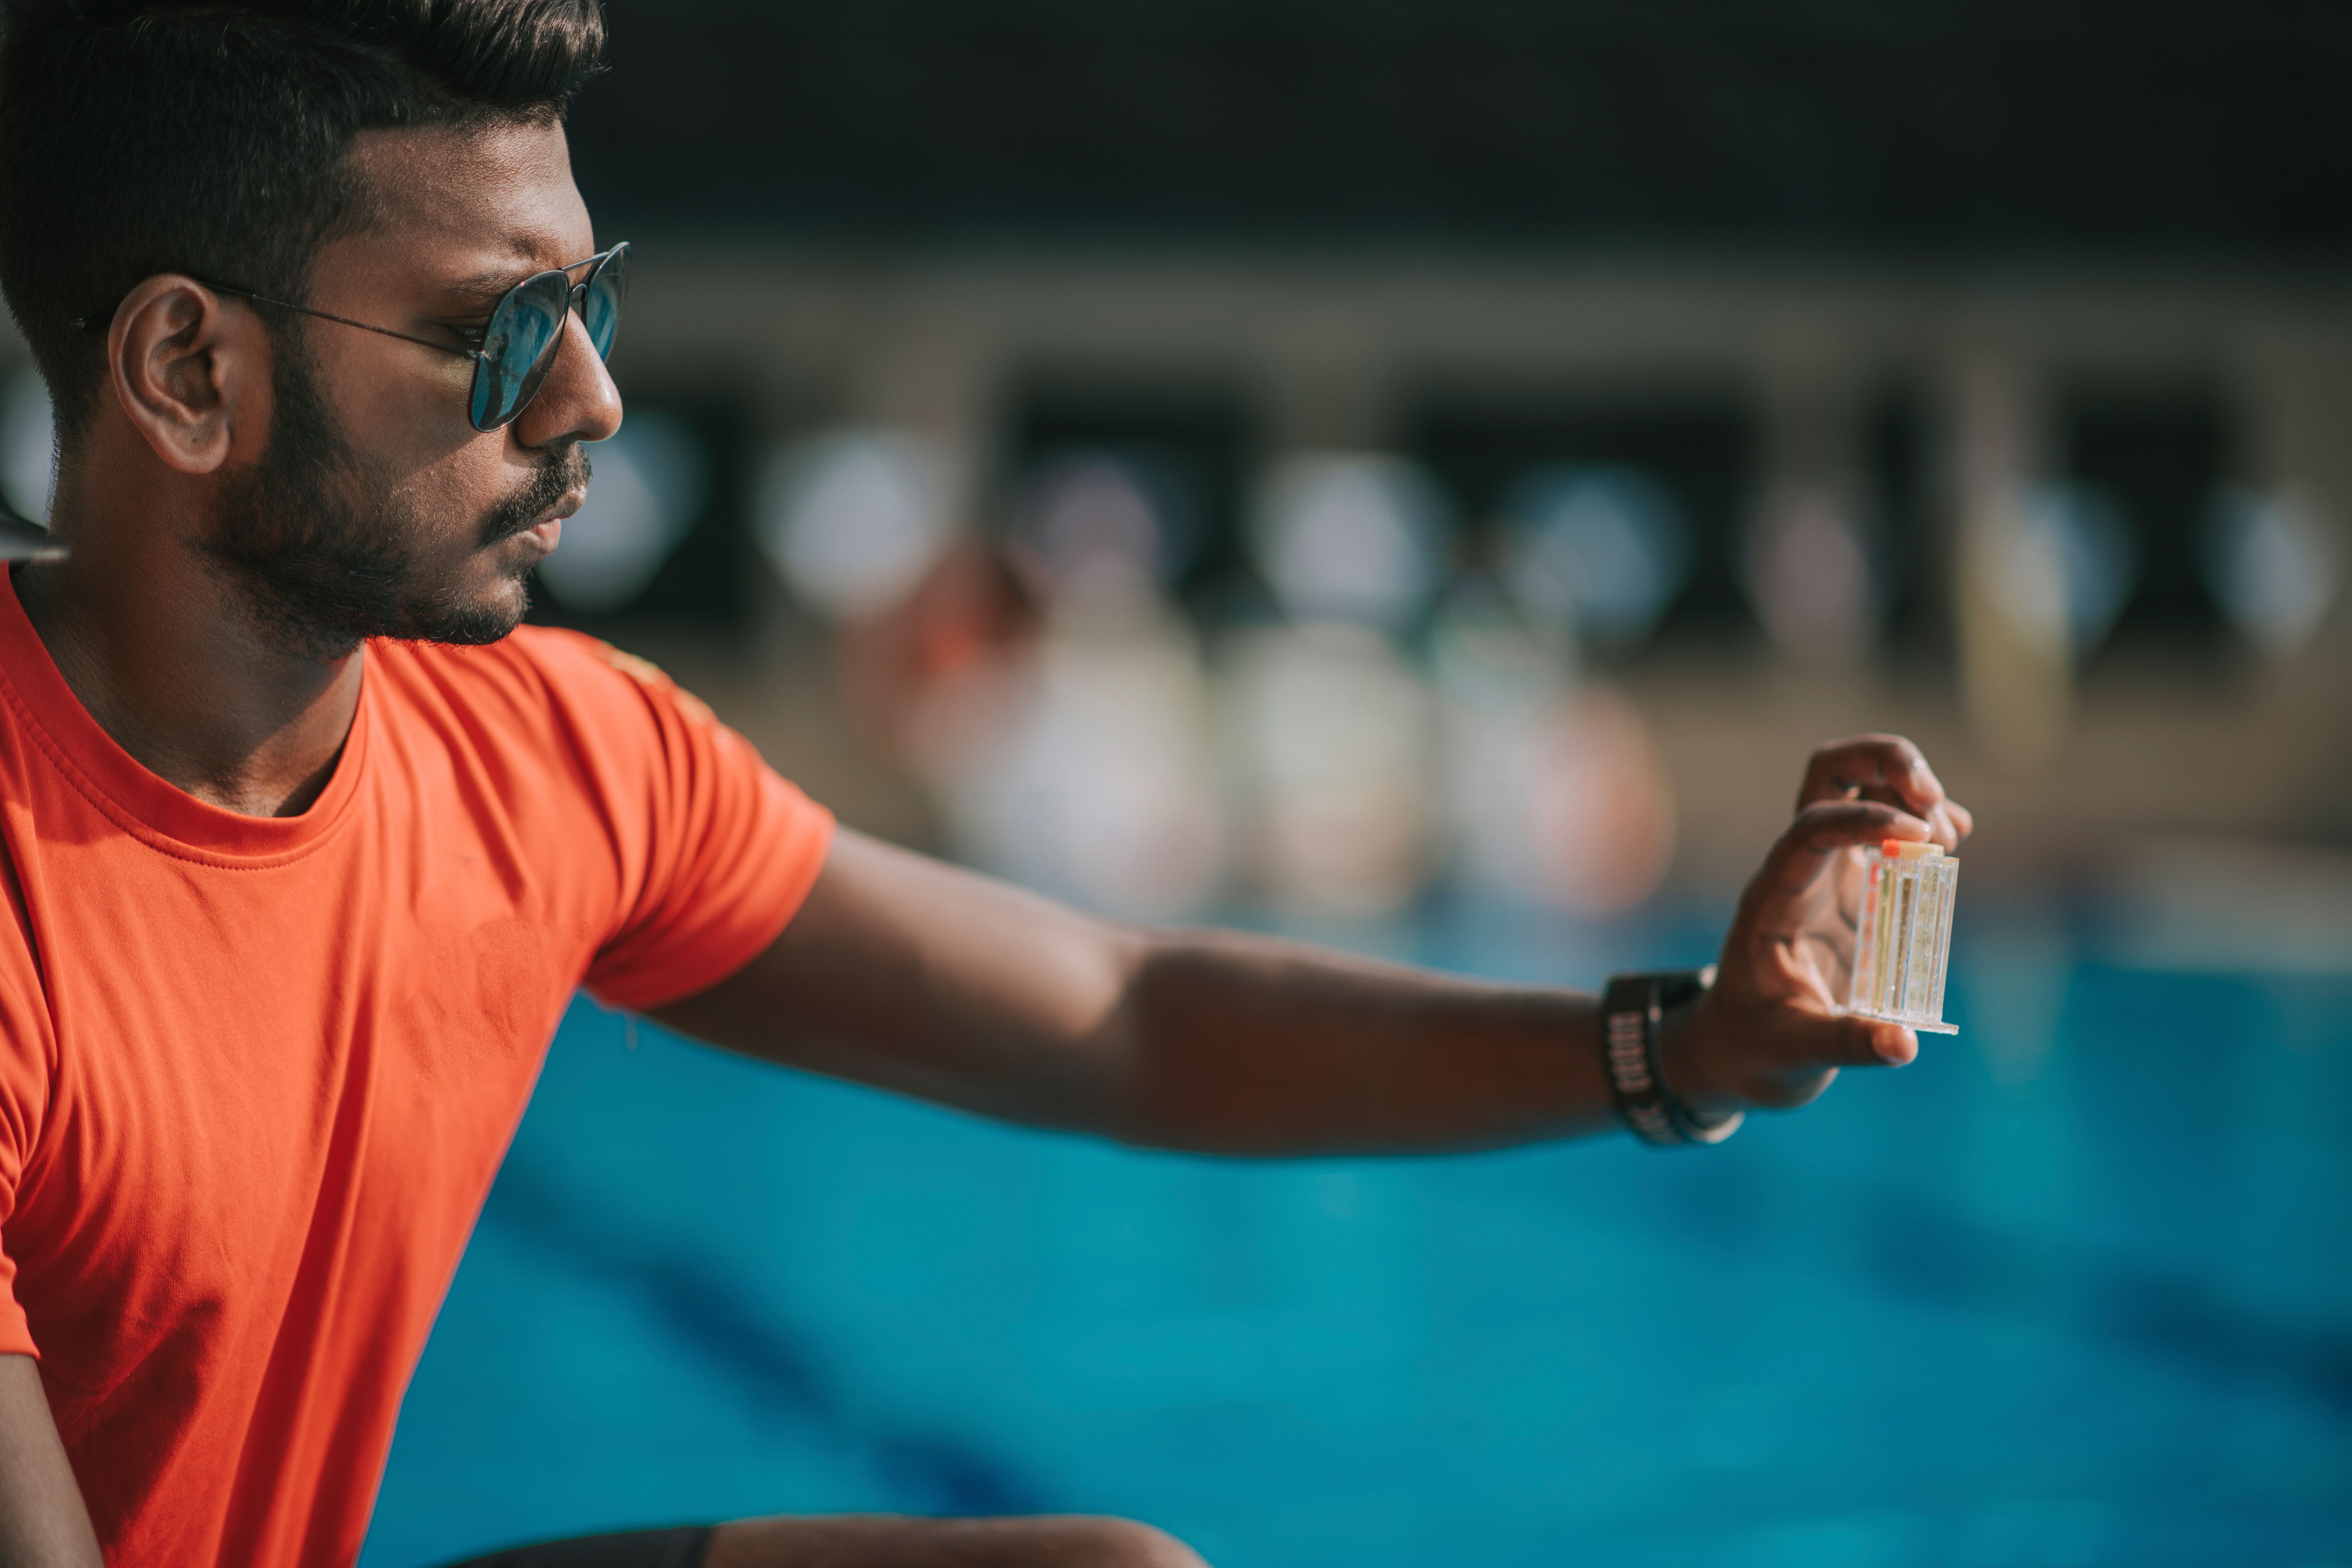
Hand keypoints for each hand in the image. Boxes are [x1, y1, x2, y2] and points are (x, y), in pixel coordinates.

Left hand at [1664, 734, 1972, 1115]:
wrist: (1739, 1048)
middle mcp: (1798, 872)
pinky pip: (1884, 827)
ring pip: (1858, 787)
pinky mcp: (1854, 886)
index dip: (1862, 819)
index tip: (1917, 836)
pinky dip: (1920, 816)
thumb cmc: (1757, 1047)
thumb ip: (1847, 1044)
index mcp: (1774, 901)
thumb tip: (1903, 1045)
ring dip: (1909, 786)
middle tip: (1934, 798)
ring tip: (1952, 832)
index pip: (1809, 829)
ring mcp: (1827, 872)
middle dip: (1882, 762)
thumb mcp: (1795, 1053)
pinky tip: (1957, 831)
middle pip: (1828, 774)